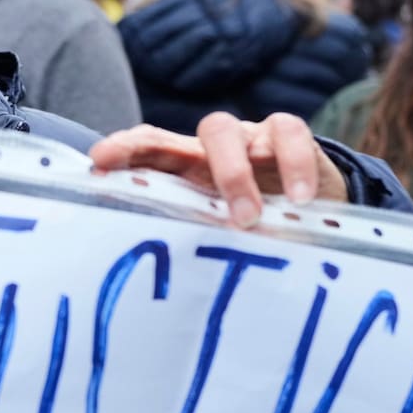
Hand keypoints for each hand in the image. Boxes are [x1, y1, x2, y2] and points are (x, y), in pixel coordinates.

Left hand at [89, 112, 347, 227]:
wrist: (314, 210)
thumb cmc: (250, 226)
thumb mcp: (218, 232)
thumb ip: (192, 239)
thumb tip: (160, 280)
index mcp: (179, 171)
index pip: (143, 152)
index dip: (122, 151)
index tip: (98, 161)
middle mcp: (204, 149)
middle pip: (172, 140)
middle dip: (167, 164)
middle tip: (179, 210)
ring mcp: (243, 137)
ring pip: (223, 131)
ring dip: (232, 174)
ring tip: (247, 219)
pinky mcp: (287, 135)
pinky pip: (286, 133)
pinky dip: (293, 164)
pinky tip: (298, 200)